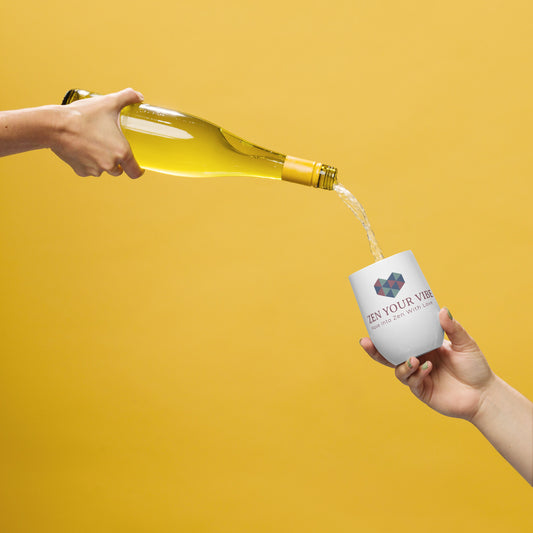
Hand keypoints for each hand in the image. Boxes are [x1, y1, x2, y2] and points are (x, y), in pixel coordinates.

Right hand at [52, 88, 143, 178]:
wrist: (55, 125)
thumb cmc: (83, 115)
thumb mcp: (109, 102)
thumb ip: (127, 97)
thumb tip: (139, 96)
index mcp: (122, 152)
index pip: (135, 172)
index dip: (138, 170)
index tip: (137, 166)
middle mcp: (110, 165)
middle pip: (119, 170)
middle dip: (118, 162)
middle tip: (112, 147)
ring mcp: (94, 170)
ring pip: (103, 170)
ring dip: (102, 162)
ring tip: (95, 144)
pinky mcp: (80, 171)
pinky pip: (88, 170)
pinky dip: (87, 162)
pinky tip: (83, 149)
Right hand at [360, 308, 494, 420]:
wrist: (484, 394)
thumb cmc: (475, 367)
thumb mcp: (465, 343)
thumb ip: (453, 328)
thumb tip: (442, 309)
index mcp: (424, 347)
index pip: (400, 340)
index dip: (385, 334)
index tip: (374, 322)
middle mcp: (417, 361)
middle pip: (389, 356)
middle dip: (375, 351)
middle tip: (366, 342)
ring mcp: (418, 377)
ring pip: (398, 370)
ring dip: (402, 364)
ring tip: (414, 359)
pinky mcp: (422, 391)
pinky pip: (412, 382)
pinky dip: (416, 374)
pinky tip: (427, 368)